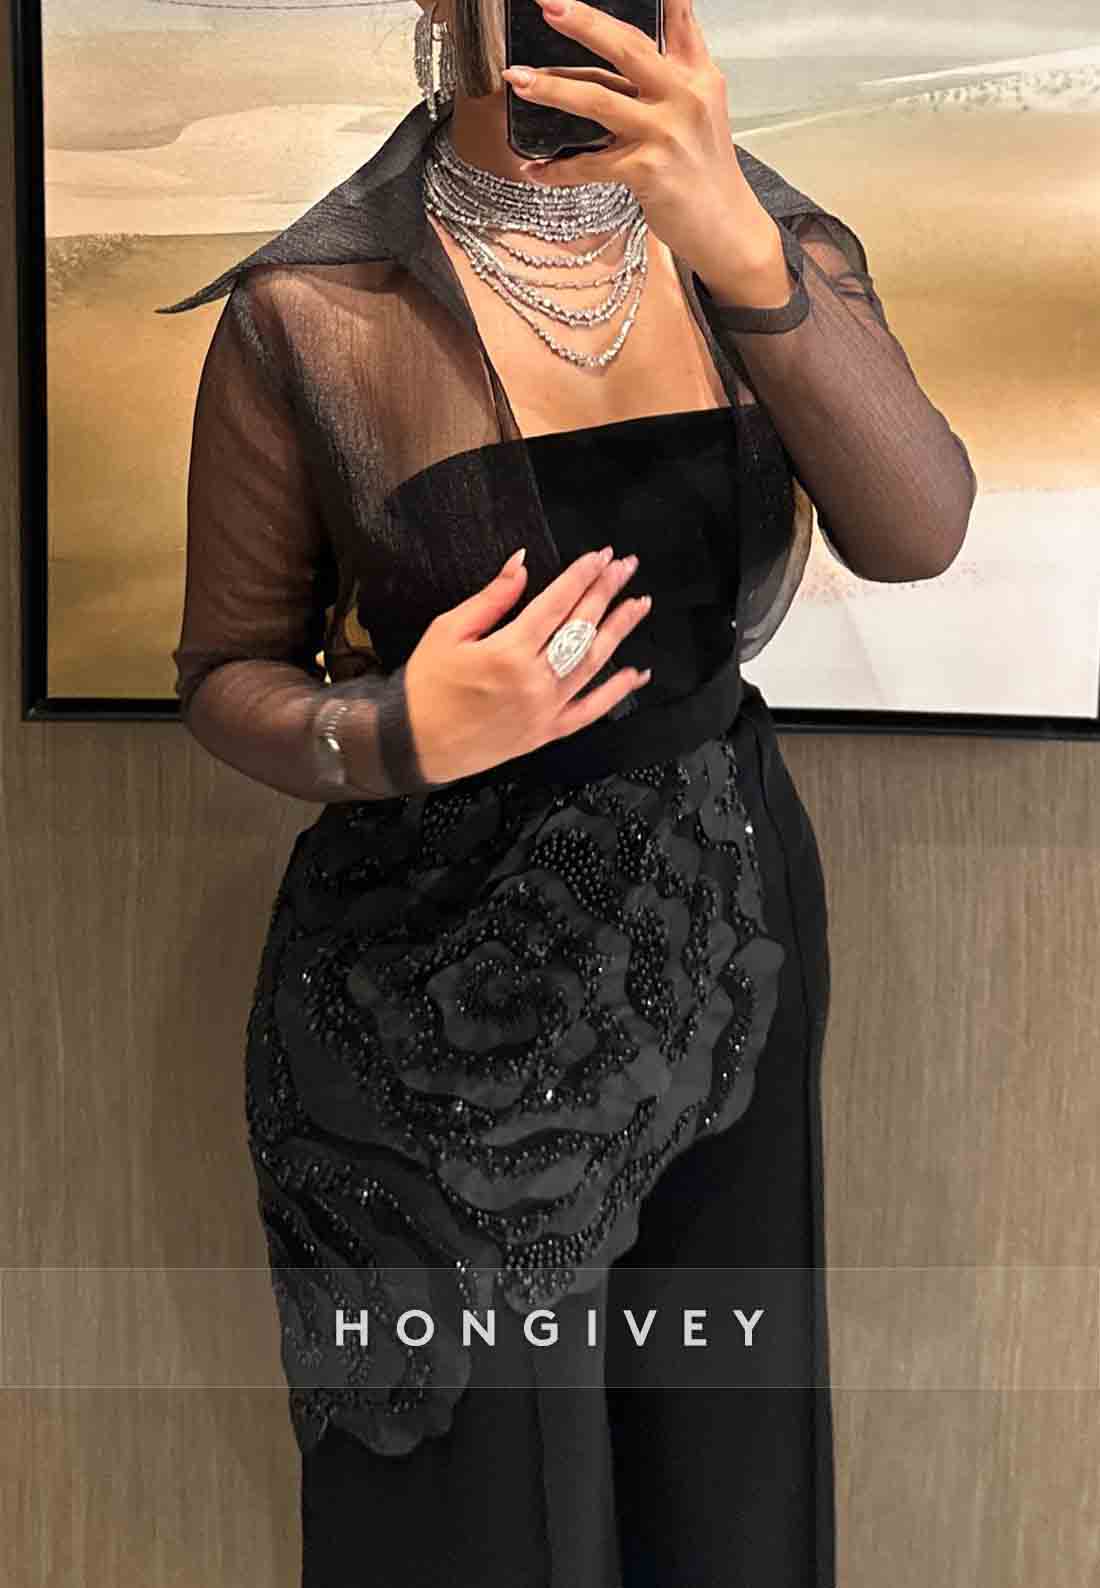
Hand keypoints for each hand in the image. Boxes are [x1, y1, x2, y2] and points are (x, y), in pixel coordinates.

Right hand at [404, 546, 652, 783]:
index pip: (557, 604)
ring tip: (639, 604)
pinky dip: (617, 693)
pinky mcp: (547, 733)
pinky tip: (637, 673)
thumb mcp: (447, 631)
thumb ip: (491, 598)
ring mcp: (545, 709)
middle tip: (626, 567)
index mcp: (508, 651)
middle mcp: (534, 680)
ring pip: (593, 663)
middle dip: (606, 592)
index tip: (601, 556)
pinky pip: (590, 711)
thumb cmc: (428, 685)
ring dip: (619, 631)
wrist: (416, 744)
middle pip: (581, 628)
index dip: (582, 576)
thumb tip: (521, 564)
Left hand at [500, 0, 780, 284]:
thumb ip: (676, 69)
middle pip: (627, 48)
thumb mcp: (703, 107)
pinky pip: (590, 165)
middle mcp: (684, 96)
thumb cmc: (706, 170)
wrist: (727, 228)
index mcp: (697, 75)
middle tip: (547, 4)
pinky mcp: (647, 171)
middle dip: (584, 23)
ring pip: (598, 100)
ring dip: (552, 89)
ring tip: (517, 78)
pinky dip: (558, 169)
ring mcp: (666, 133)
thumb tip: (633, 42)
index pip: (677, 18)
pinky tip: (534, 168)